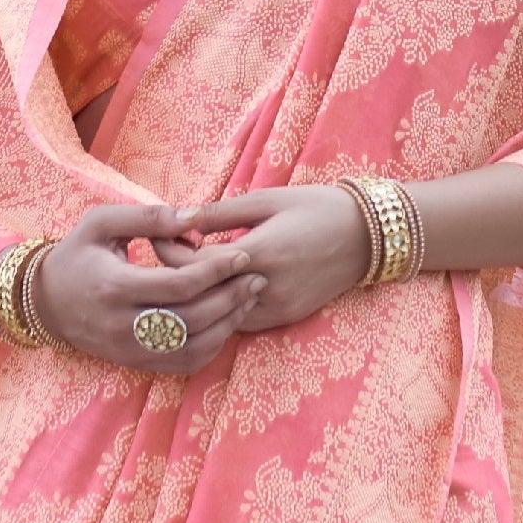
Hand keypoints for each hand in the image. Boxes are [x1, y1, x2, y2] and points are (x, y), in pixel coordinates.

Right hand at [31, 197, 268, 371]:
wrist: (47, 303)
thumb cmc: (77, 254)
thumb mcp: (101, 222)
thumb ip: (147, 217)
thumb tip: (194, 217)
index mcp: (115, 287)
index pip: (178, 286)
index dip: (215, 271)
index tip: (241, 254)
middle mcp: (124, 326)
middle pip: (192, 320)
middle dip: (231, 298)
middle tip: (257, 276)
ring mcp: (131, 350)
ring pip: (193, 347)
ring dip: (228, 324)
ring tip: (250, 297)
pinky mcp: (137, 363)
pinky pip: (183, 362)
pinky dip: (212, 346)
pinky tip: (228, 322)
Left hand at [165, 185, 375, 331]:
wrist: (365, 236)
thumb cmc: (313, 207)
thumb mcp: (265, 200)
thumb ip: (220, 213)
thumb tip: (179, 217)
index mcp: (260, 252)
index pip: (195, 265)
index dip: (168, 252)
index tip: (156, 234)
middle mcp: (267, 288)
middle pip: (201, 298)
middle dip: (174, 279)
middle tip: (162, 256)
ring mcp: (277, 310)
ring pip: (218, 318)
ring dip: (197, 297)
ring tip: (184, 272)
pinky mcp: (285, 319)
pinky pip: (240, 323)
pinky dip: (220, 309)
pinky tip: (213, 288)